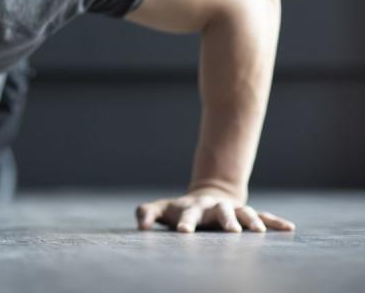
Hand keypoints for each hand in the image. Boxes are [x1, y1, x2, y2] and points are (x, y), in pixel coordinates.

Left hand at [135, 188, 295, 232]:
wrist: (206, 195)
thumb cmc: (179, 208)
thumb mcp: (161, 209)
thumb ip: (146, 214)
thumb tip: (141, 226)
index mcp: (194, 206)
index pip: (188, 214)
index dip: (185, 222)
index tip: (183, 232)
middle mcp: (215, 207)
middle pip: (221, 212)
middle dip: (226, 221)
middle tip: (231, 232)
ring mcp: (233, 209)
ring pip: (245, 213)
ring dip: (252, 221)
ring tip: (259, 233)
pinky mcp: (247, 214)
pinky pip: (264, 216)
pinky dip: (275, 222)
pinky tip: (289, 228)